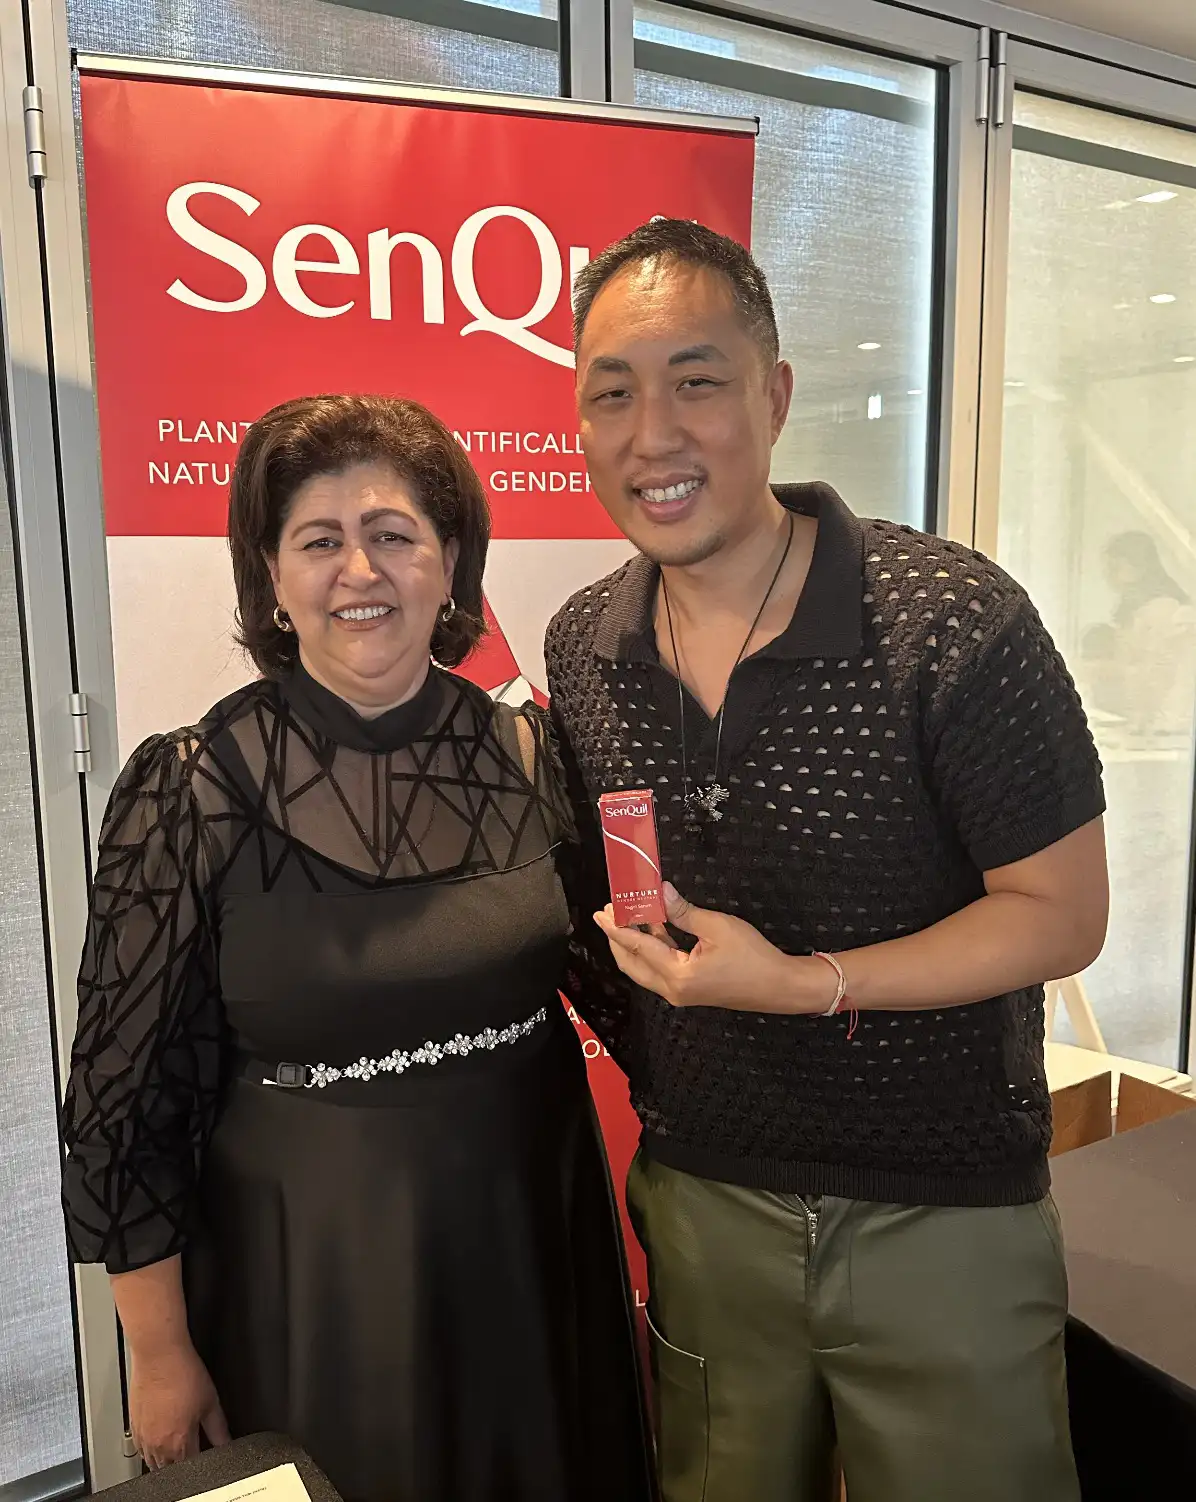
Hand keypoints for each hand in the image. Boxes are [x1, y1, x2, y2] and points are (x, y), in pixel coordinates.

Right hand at [129, 1342, 229, 1468]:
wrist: (159, 1354)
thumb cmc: (182, 1372)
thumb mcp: (210, 1401)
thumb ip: (218, 1428)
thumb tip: (225, 1442)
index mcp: (178, 1442)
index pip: (191, 1466)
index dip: (202, 1460)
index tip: (206, 1451)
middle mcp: (158, 1445)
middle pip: (170, 1468)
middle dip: (182, 1462)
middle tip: (192, 1445)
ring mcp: (143, 1436)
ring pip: (153, 1462)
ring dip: (165, 1459)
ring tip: (176, 1442)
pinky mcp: (133, 1425)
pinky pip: (141, 1449)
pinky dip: (150, 1449)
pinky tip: (159, 1436)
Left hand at [595, 884, 834, 1013]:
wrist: (780, 986)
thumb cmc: (753, 957)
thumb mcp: (717, 927)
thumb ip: (682, 911)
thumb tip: (658, 892)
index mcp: (677, 975)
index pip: (637, 948)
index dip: (617, 927)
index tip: (601, 912)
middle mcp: (672, 989)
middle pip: (632, 963)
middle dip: (618, 937)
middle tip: (610, 912)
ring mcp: (679, 992)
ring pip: (644, 967)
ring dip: (634, 943)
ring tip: (627, 916)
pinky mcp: (688, 990)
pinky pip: (659, 969)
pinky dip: (652, 949)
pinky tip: (653, 928)